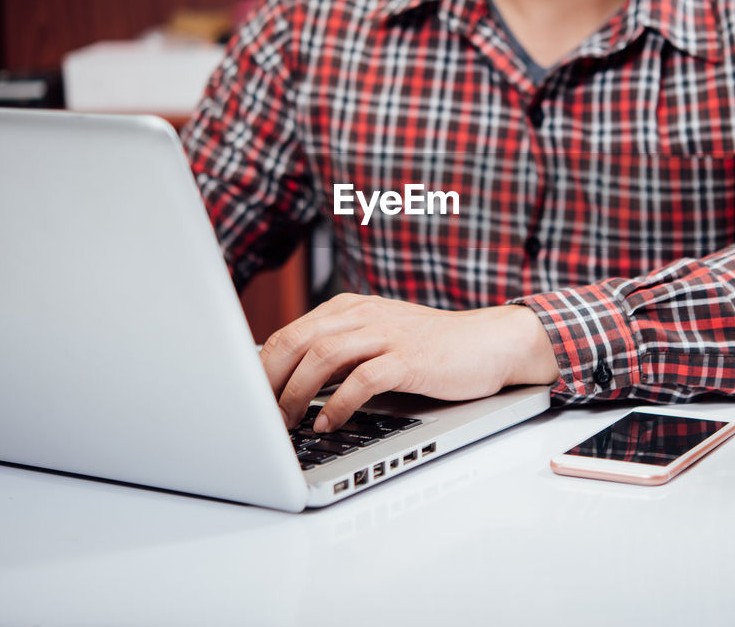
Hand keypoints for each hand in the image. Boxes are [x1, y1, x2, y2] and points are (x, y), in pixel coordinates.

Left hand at [259, 294, 559, 431]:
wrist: (490, 342)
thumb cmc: (432, 348)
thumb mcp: (378, 340)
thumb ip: (339, 354)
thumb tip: (288, 386)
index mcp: (349, 309)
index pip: (288, 333)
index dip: (260, 368)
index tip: (244, 400)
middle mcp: (362, 315)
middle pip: (296, 341)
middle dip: (268, 382)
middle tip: (255, 417)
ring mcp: (387, 334)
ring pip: (322, 358)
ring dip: (295, 396)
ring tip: (284, 425)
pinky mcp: (410, 358)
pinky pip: (362, 379)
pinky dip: (338, 404)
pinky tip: (328, 423)